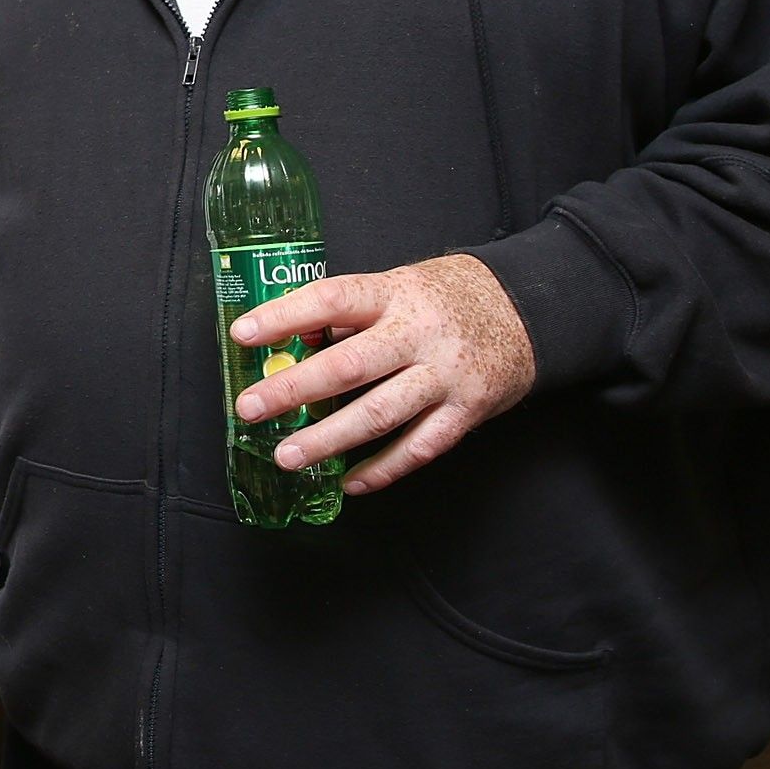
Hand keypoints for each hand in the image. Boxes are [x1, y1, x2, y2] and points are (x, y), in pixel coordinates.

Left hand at [231, 253, 536, 494]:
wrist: (526, 309)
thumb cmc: (445, 299)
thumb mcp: (400, 286)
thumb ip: (352, 316)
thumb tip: (293, 345)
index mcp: (395, 294)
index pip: (332, 300)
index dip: (285, 316)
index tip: (243, 334)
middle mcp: (419, 335)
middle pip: (350, 364)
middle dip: (294, 389)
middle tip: (251, 408)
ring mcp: (446, 376)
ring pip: (380, 414)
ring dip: (329, 439)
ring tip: (288, 456)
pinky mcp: (467, 411)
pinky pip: (418, 448)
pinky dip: (382, 469)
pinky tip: (348, 482)